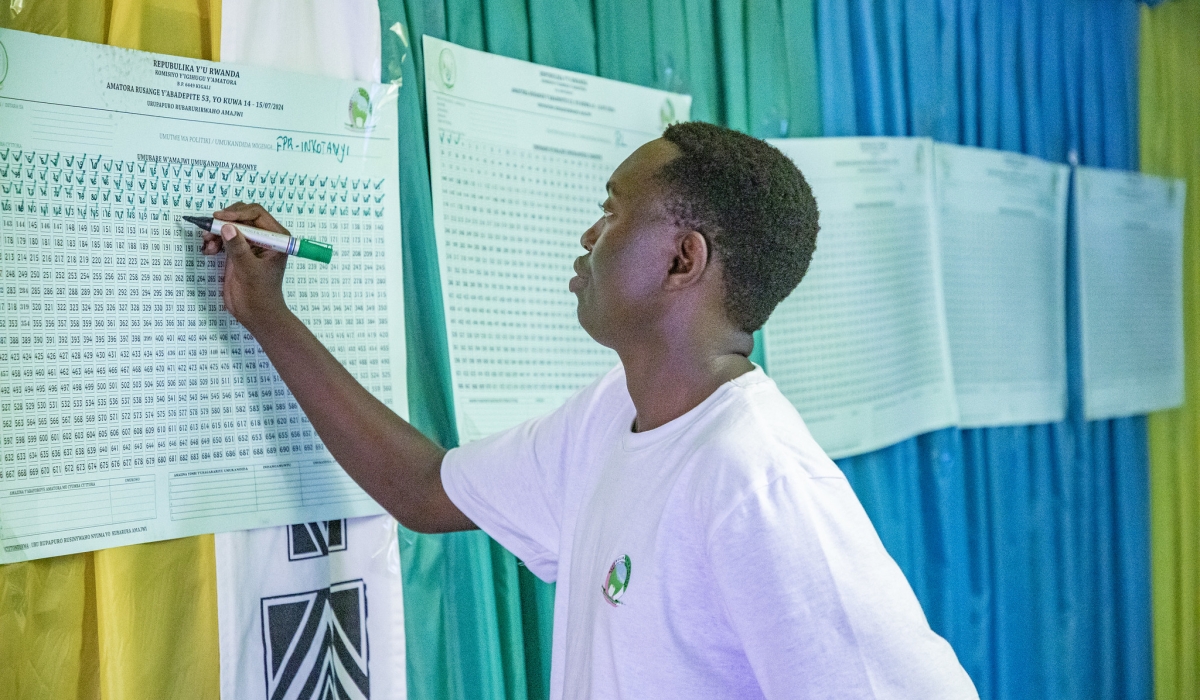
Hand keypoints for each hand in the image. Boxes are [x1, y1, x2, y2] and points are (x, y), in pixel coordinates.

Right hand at [199, 201, 289, 330]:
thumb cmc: (259, 293)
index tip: (219, 219)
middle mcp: (264, 237)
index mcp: (276, 237)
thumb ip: (238, 248)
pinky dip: (214, 241)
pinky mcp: (239, 251)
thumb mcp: (249, 270)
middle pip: (242, 216)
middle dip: (224, 222)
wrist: (255, 313)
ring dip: (216, 232)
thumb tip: (227, 227)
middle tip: (209, 231)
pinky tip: (208, 251)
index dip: (237, 213)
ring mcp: (251, 243)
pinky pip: (224, 237)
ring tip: (207, 246)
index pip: (256, 214)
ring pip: (231, 226)